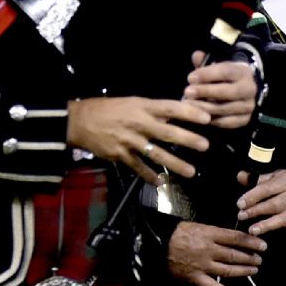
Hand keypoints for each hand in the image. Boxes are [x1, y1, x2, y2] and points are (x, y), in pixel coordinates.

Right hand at [67, 96, 212, 182]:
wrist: (77, 122)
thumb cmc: (106, 109)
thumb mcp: (130, 102)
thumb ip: (152, 110)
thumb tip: (176, 115)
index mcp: (141, 107)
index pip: (169, 108)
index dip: (188, 113)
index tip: (207, 118)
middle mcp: (137, 123)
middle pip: (167, 133)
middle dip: (187, 140)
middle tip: (205, 146)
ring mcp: (129, 141)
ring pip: (156, 154)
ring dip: (175, 164)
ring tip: (191, 172)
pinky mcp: (120, 155)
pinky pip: (138, 167)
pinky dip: (150, 176)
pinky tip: (160, 182)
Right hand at [167, 221, 265, 285]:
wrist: (154, 244)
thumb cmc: (175, 232)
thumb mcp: (196, 226)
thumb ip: (214, 233)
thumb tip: (233, 238)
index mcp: (208, 234)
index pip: (236, 238)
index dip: (252, 242)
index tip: (263, 245)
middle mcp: (208, 250)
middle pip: (235, 254)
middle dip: (251, 257)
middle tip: (259, 258)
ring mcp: (203, 266)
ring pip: (229, 270)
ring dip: (244, 270)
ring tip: (254, 269)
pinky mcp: (196, 278)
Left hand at [186, 52, 258, 128]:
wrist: (240, 88)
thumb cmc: (222, 76)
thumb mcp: (215, 66)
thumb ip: (204, 61)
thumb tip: (197, 55)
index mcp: (242, 72)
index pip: (226, 71)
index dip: (207, 74)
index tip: (190, 78)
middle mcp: (250, 89)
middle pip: (229, 92)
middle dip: (206, 92)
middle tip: (187, 92)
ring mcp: (249, 105)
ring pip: (227, 108)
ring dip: (205, 108)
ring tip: (188, 105)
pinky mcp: (245, 119)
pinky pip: (228, 122)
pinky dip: (212, 120)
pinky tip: (199, 116)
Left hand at [237, 169, 285, 255]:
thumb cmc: (281, 181)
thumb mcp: (270, 175)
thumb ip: (254, 178)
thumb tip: (240, 176)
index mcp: (284, 182)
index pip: (266, 189)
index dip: (252, 196)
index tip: (239, 204)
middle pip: (274, 205)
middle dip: (256, 211)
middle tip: (241, 216)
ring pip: (282, 219)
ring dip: (267, 225)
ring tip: (252, 231)